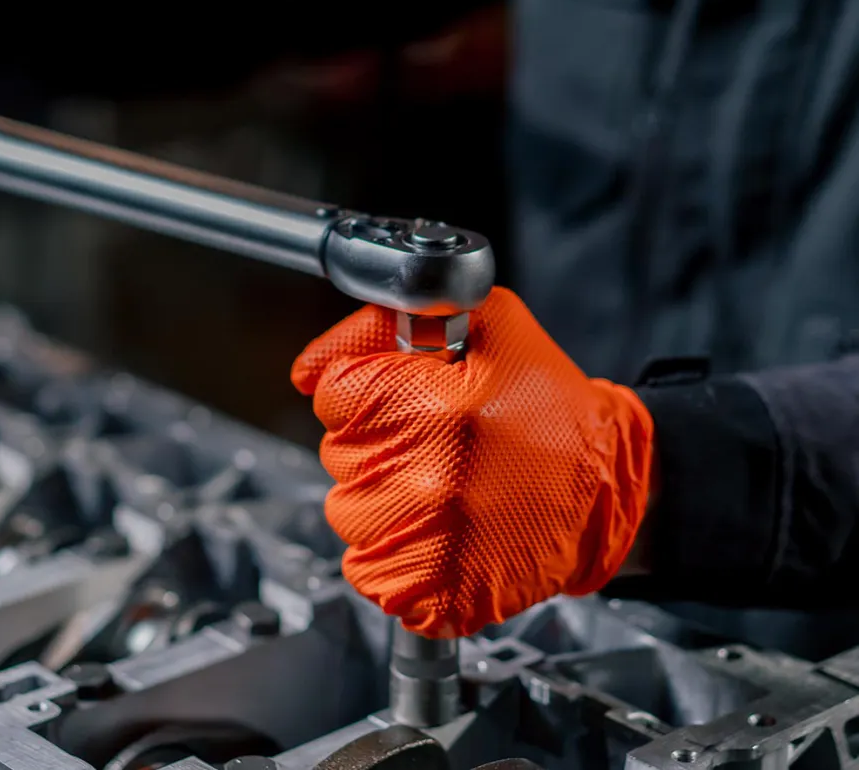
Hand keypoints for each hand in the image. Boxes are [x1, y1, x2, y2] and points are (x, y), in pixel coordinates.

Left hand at [291, 287, 652, 638]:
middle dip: (376, 438)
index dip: (367, 388)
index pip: (337, 393)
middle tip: (435, 438)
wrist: (607, 489)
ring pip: (347, 508)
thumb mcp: (489, 326)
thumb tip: (308, 369)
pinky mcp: (434, 592)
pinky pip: (367, 566)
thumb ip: (388, 325)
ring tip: (440, 481)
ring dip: (380, 493)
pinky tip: (436, 526)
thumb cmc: (549, 407)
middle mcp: (428, 481)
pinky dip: (391, 548)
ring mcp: (430, 545)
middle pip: (337, 450)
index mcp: (439, 410)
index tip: (404, 396)